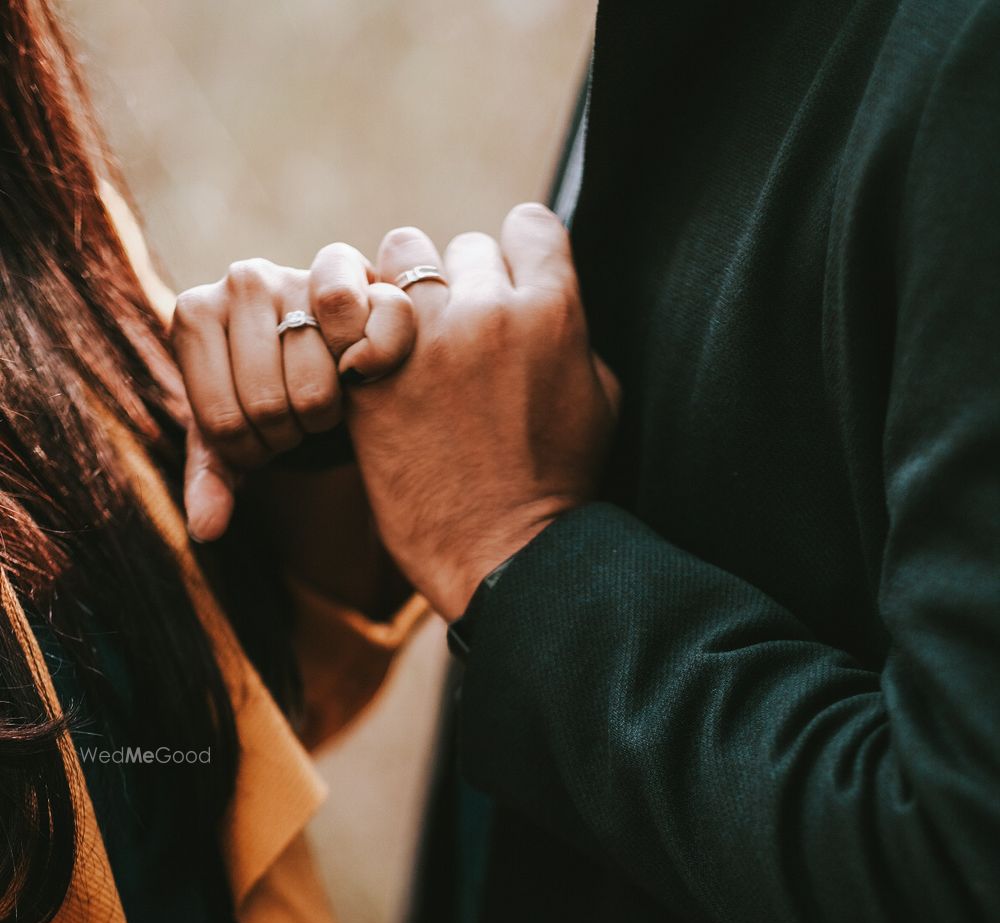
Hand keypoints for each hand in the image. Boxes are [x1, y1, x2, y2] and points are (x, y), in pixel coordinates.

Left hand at [172, 246, 414, 540]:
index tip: (260, 437)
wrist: (325, 370)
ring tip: (325, 401)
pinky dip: (376, 364)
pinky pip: (374, 327)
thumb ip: (212, 481)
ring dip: (330, 412)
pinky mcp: (365, 277)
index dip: (251, 451)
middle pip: (269, 401)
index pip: (223, 420)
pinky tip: (366, 376)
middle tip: (296, 422)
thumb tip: (206, 530)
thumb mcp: (231, 444)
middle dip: (289, 434)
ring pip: (320, 381)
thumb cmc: (267, 405)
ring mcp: (302, 269)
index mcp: (195, 314)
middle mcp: (245, 278)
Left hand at [342, 203, 619, 620]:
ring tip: (410, 343)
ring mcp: (425, 343)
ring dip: (403, 293)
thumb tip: (548, 295)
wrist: (506, 558)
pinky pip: (351, 311)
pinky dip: (359, 329)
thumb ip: (573, 332)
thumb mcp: (601, 399)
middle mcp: (489, 312)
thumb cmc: (561, 486)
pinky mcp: (371, 377)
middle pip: (461, 246)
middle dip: (460, 285)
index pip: (529, 225)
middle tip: (459, 339)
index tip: (508, 290)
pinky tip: (373, 364)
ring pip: (399, 259)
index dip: (517, 254)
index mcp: (554, 312)